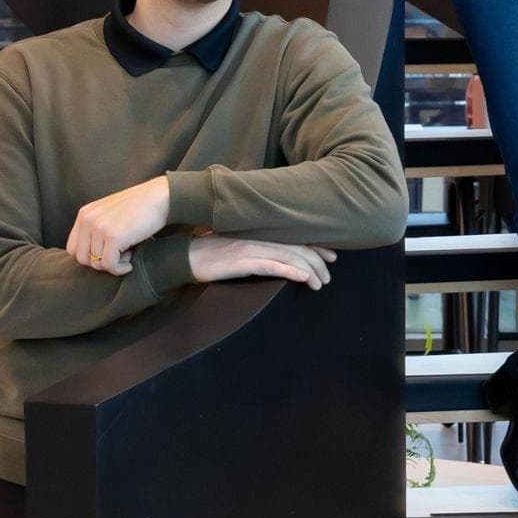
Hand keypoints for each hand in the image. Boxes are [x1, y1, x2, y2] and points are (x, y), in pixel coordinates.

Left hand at [67, 176, 171, 274]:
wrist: (159, 197)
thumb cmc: (139, 208)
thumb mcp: (109, 214)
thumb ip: (95, 229)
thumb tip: (90, 258)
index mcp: (85, 214)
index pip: (73, 248)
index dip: (90, 256)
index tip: (108, 253)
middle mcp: (88, 220)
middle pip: (82, 259)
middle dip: (101, 262)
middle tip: (119, 254)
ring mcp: (100, 227)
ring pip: (96, 264)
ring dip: (114, 264)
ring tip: (128, 251)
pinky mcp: (113, 236)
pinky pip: (110, 265)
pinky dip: (120, 269)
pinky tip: (131, 260)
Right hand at [188, 234, 337, 290]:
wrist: (186, 255)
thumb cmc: (210, 253)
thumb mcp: (238, 246)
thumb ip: (257, 248)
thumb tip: (275, 258)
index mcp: (260, 233)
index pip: (294, 238)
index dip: (316, 246)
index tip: (331, 256)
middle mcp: (260, 237)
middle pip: (298, 247)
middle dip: (318, 262)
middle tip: (329, 276)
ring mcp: (253, 249)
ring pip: (290, 257)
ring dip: (310, 271)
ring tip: (322, 284)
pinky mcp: (244, 261)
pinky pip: (273, 265)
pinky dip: (292, 271)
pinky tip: (305, 279)